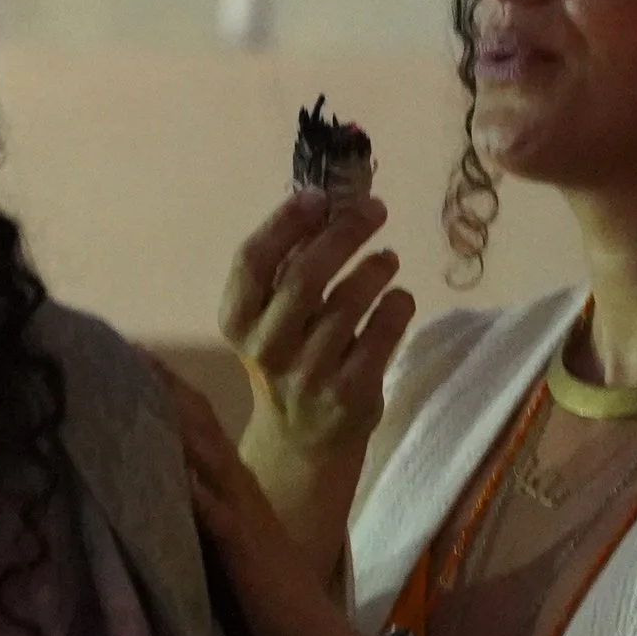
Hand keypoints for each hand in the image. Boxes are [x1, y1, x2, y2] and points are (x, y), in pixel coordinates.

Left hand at [156, 367, 373, 635]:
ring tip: (140, 385)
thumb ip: (201, 506)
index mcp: (233, 482)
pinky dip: (192, 488)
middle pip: (200, 423)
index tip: (133, 353)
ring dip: (174, 420)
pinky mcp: (241, 544)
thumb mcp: (226, 535)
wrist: (306, 632)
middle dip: (165, 386)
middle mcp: (237, 485)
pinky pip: (214, 510)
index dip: (169, 387)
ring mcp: (241, 511)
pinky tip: (169, 467)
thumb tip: (163, 481)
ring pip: (206, 453)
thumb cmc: (263, 589)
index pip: (200, 421)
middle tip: (127, 349)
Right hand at [219, 191, 416, 572]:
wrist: (302, 439)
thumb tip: (332, 197)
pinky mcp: (349, 395)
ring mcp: (308, 375)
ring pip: (348, 305)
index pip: (253, 261)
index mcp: (238, 320)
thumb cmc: (290, 357)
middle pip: (305, 277)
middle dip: (345, 234)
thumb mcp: (273, 315)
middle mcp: (266, 348)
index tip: (319, 196)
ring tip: (388, 259)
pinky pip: (381, 336)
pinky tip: (399, 299)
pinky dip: (396, 307)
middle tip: (375, 210)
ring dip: (375, 269)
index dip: (286, 222)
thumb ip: (290, 263)